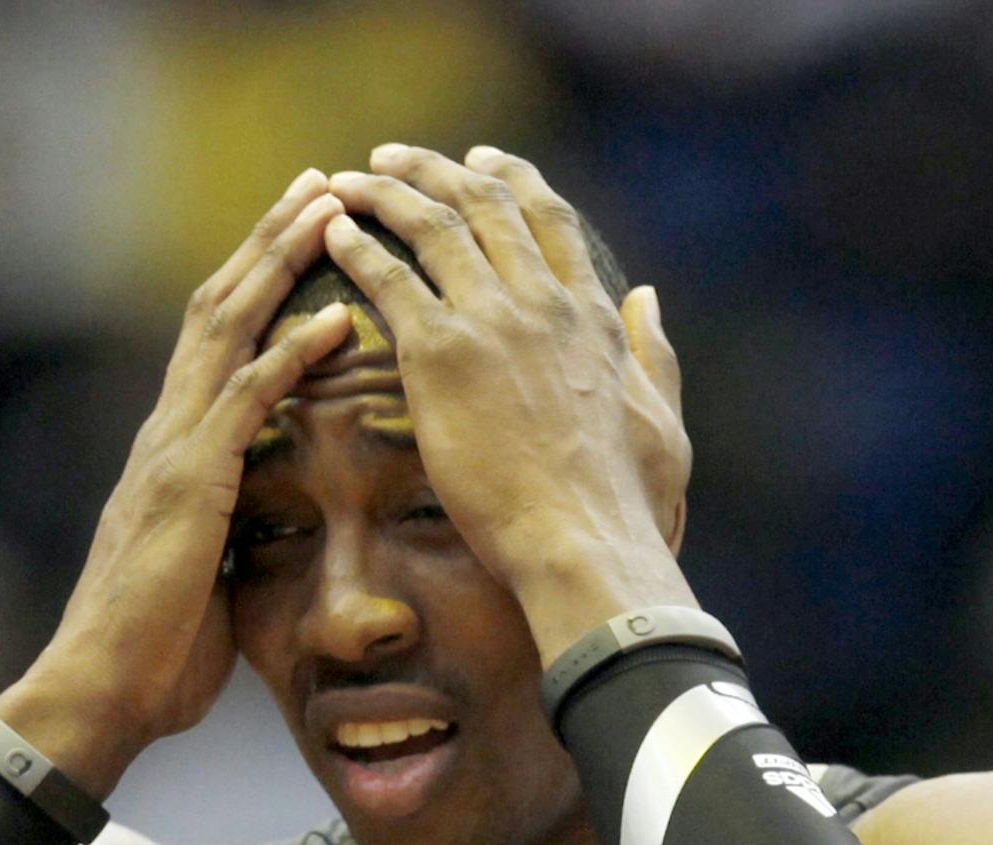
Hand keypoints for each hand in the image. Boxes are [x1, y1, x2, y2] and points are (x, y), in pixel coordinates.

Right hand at [0, 173, 354, 797]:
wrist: (102, 693)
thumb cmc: (154, 653)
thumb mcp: (206, 576)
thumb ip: (232, 531)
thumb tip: (267, 525)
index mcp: (173, 451)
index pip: (215, 342)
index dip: (257, 281)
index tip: (302, 232)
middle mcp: (167, 433)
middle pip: (219, 308)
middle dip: (270, 240)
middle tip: (319, 184)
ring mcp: (173, 453)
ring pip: (226, 330)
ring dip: (279, 265)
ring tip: (329, 211)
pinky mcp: (189, 487)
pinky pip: (244, 403)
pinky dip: (290, 356)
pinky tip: (335, 319)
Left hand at [322, 145, 694, 661]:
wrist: (580, 537)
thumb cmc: (622, 498)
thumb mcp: (660, 414)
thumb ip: (650, 349)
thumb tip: (643, 296)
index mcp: (589, 313)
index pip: (549, 220)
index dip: (512, 180)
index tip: (482, 159)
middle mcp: (540, 300)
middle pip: (483, 205)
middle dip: (434, 170)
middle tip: (393, 158)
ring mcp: (490, 321)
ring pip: (432, 228)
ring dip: (385, 194)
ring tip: (347, 182)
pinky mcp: (440, 355)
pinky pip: (390, 280)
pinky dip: (358, 247)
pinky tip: (332, 233)